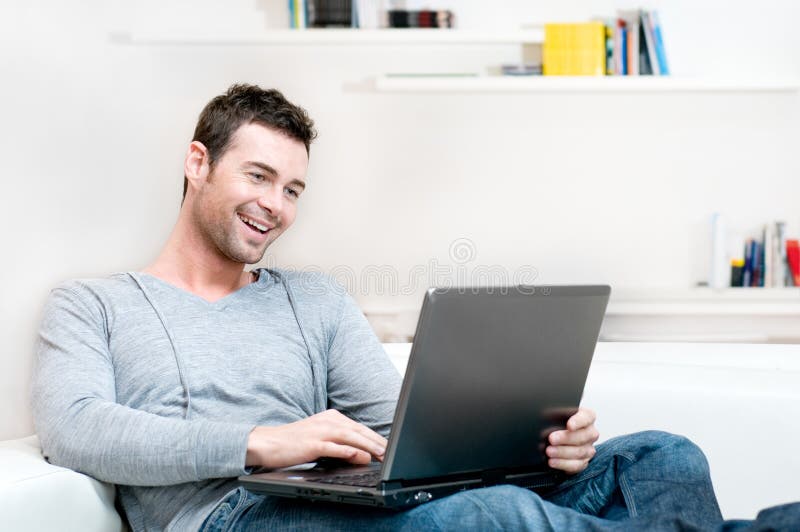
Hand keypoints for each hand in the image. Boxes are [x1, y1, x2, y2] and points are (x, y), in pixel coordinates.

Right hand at [245, 409, 387, 468]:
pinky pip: (333, 447)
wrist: (267, 442)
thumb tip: (363, 455)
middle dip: (377, 442)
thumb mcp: (321, 439)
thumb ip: (342, 445)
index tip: (389, 447)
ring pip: (350, 437)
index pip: (359, 428)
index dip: (376, 437)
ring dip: (367, 446)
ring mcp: (320, 431)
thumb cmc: (294, 442)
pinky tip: (358, 456)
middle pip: (358, 431)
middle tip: (391, 451)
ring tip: (381, 454)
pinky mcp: (311, 444)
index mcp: (331, 417)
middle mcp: (328, 421)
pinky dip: (347, 451)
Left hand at [546, 407, 598, 474]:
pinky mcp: (583, 461)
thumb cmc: (558, 422)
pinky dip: (563, 464)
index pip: (587, 417)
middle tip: (551, 438)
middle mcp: (590, 432)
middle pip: (583, 436)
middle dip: (566, 438)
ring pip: (579, 452)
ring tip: (548, 451)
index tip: (569, 425)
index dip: (578, 421)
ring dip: (562, 452)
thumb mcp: (557, 414)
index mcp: (587, 416)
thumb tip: (545, 418)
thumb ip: (555, 414)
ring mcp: (589, 448)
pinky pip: (576, 465)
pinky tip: (552, 461)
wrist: (558, 438)